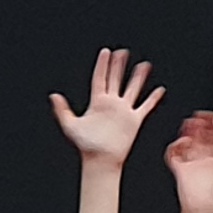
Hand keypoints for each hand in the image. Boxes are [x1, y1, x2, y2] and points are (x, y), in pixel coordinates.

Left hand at [50, 47, 162, 167]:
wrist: (101, 160)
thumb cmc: (86, 145)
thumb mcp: (70, 125)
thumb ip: (62, 110)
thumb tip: (53, 95)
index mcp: (97, 103)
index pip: (100, 78)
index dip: (102, 65)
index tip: (106, 52)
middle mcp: (111, 104)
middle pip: (116, 80)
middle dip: (119, 65)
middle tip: (123, 52)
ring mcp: (123, 111)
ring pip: (133, 89)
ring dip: (138, 77)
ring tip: (144, 64)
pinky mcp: (134, 120)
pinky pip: (146, 106)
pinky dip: (153, 98)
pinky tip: (159, 90)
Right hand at [164, 109, 212, 212]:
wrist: (205, 212)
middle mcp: (205, 158)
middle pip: (202, 135)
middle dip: (203, 124)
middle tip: (203, 117)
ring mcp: (192, 162)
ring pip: (188, 140)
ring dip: (189, 131)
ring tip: (191, 123)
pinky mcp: (180, 168)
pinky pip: (173, 154)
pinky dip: (175, 147)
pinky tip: (182, 141)